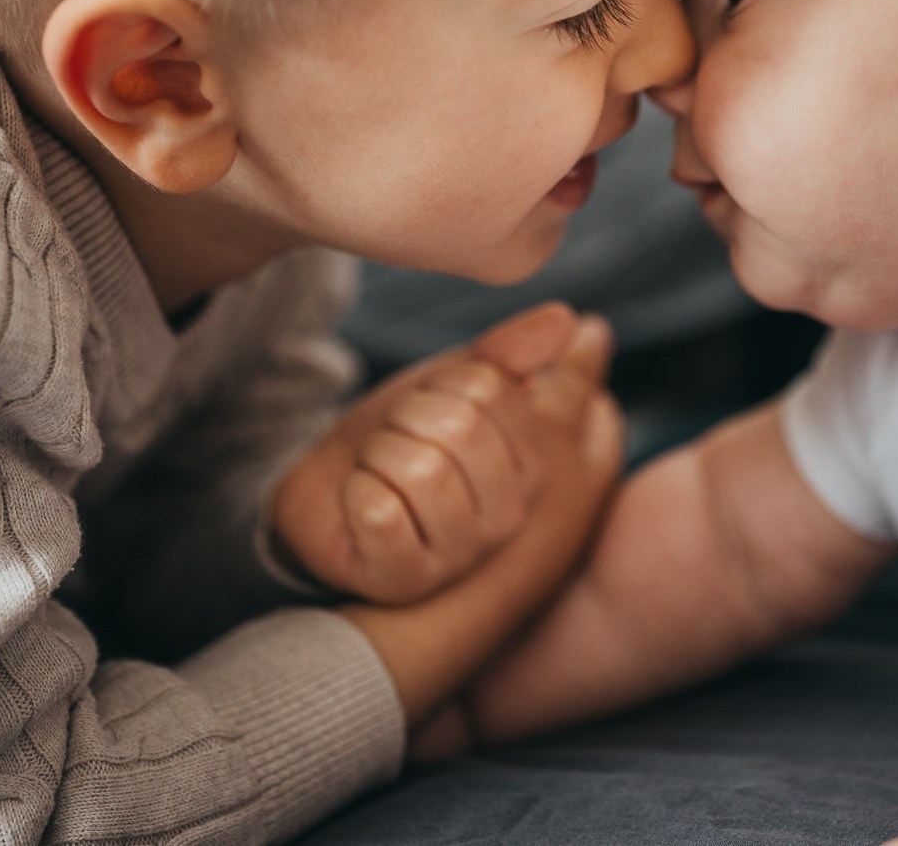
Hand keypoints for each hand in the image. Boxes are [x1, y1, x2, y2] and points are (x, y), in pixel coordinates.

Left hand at [271, 302, 610, 603]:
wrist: (328, 483)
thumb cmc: (400, 436)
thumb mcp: (451, 385)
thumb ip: (508, 355)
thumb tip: (568, 319)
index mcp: (531, 466)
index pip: (486, 388)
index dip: (436, 385)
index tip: (426, 410)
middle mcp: (508, 518)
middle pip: (457, 426)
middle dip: (403, 418)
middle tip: (394, 443)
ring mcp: (460, 554)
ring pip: (419, 468)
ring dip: (377, 455)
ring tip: (379, 473)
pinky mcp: (406, 578)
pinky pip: (379, 510)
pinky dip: (355, 493)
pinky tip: (361, 509)